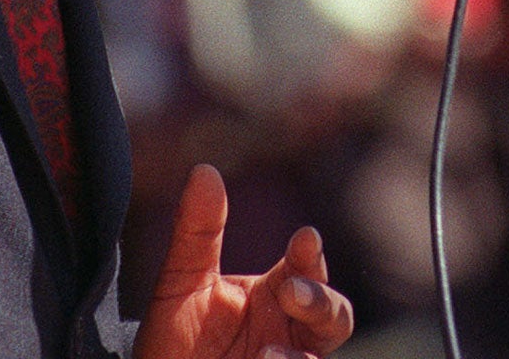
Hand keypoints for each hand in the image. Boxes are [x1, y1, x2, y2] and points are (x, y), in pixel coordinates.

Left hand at [135, 164, 354, 358]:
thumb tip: (204, 169)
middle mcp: (288, 332)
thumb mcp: (181, 282)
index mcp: (274, 295)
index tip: (304, 238)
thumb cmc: (174, 336)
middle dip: (320, 301)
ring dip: (299, 356)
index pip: (307, 269)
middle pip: (334, 316)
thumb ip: (197, 232)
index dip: (311, 254)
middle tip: (290, 292)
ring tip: (265, 354)